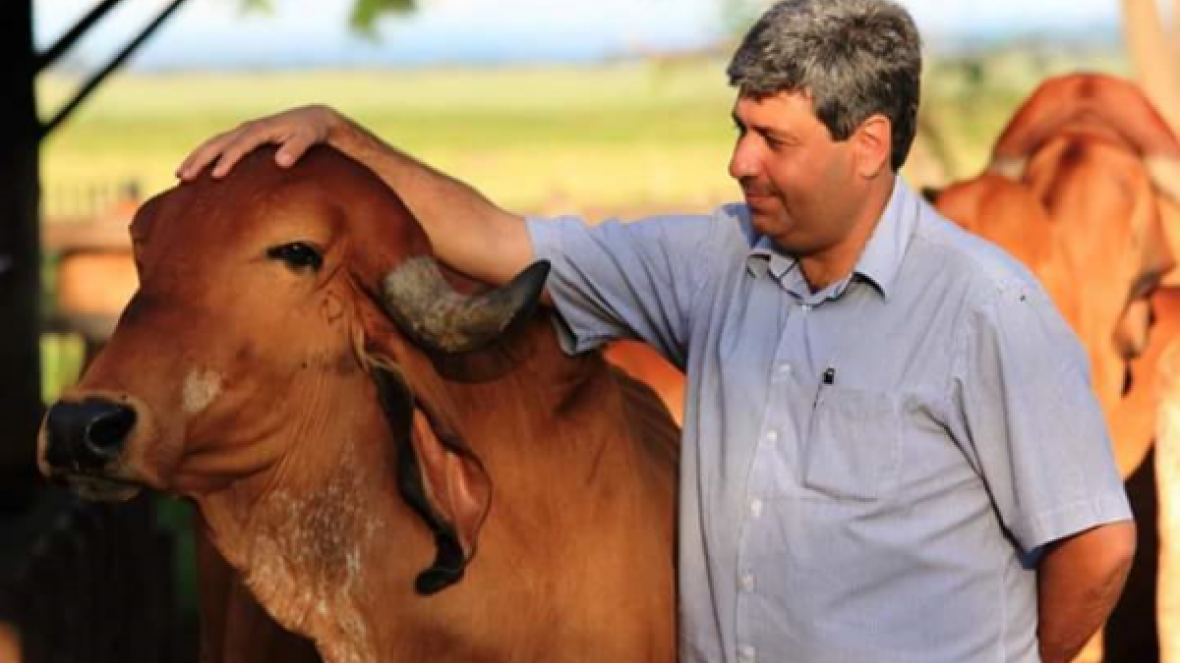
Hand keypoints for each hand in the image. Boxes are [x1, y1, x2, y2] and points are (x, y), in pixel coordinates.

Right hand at [176, 104, 341, 180]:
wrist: (312, 119)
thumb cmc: (311, 131)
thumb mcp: (309, 137)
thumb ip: (296, 148)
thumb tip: (282, 162)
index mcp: (261, 129)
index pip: (241, 144)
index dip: (228, 159)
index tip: (216, 176)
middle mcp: (248, 129)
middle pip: (217, 142)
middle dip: (200, 159)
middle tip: (183, 177)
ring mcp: (243, 133)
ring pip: (213, 144)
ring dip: (196, 159)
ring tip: (180, 176)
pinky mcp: (243, 139)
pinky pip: (219, 148)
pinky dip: (204, 158)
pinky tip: (194, 174)